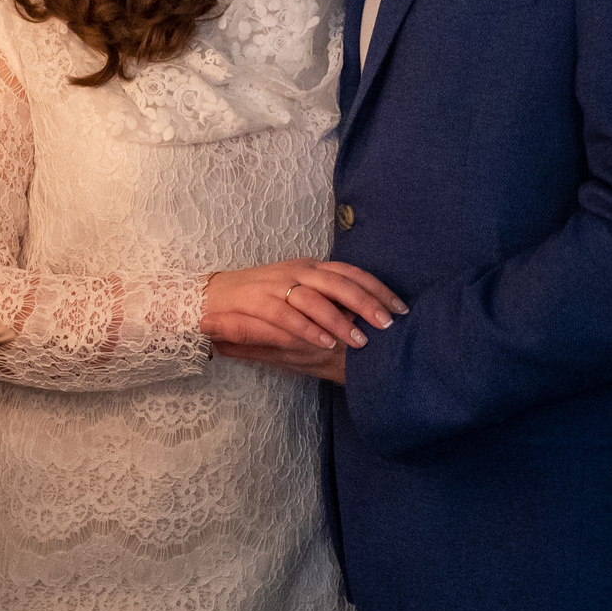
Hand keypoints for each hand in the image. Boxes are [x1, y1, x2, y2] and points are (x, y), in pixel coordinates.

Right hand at [202, 259, 404, 374]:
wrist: (211, 298)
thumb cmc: (261, 301)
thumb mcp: (298, 298)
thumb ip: (326, 302)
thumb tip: (367, 316)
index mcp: (310, 267)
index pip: (350, 272)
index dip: (377, 288)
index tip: (400, 308)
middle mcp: (296, 271)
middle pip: (338, 281)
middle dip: (366, 302)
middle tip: (388, 324)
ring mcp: (276, 284)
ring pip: (314, 297)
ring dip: (339, 319)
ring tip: (360, 340)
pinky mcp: (255, 301)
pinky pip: (286, 314)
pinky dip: (306, 328)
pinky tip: (324, 343)